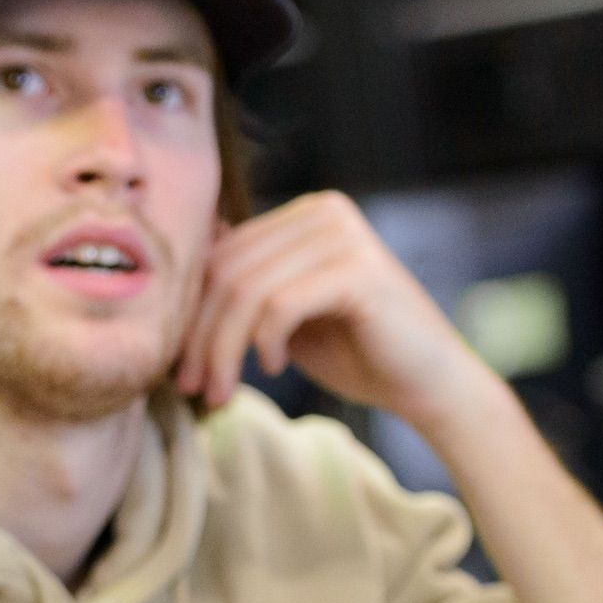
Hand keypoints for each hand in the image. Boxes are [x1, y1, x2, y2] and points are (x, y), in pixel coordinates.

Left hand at [172, 189, 498, 427]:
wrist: (427, 383)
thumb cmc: (355, 352)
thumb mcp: (284, 317)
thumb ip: (244, 292)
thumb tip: (175, 281)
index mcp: (304, 213)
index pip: (221, 255)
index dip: (190, 314)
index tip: (180, 369)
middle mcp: (323, 210)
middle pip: (227, 271)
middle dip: (199, 336)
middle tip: (190, 387)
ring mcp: (343, 235)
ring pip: (247, 291)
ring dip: (222, 350)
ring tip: (220, 391)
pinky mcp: (359, 270)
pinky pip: (280, 305)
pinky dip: (264, 342)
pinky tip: (273, 368)